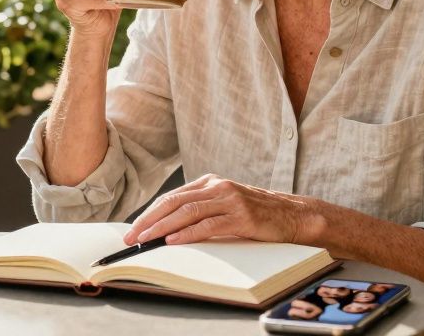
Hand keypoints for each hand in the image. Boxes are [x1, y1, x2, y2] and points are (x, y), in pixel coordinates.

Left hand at [124, 174, 321, 246]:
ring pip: (188, 212)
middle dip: (149, 220)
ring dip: (162, 227)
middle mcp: (218, 187)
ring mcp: (230, 200)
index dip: (150, 213)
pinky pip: (209, 225)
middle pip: (175, 202)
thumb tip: (166, 227)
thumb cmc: (255, 213)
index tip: (134, 228)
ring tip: (146, 240)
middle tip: (132, 236)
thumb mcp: (224, 204)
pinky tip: (173, 240)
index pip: (172, 197)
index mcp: (210, 182)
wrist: (291, 214)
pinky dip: (188, 233)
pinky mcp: (242, 216)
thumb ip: (201, 209)